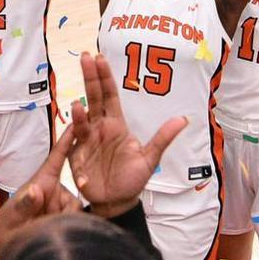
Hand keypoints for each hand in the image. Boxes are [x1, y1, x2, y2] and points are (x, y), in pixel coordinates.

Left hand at [0, 116, 84, 246]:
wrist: (4, 247)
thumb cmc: (5, 226)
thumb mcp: (13, 216)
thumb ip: (25, 204)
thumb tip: (35, 190)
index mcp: (42, 180)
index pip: (58, 157)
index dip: (68, 140)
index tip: (80, 122)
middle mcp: (55, 190)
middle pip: (75, 191)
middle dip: (67, 210)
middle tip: (48, 225)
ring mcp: (60, 204)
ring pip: (76, 209)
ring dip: (64, 223)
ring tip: (44, 232)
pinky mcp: (64, 218)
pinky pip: (75, 220)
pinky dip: (69, 229)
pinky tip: (57, 237)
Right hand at [66, 53, 185, 216]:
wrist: (118, 202)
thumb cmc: (132, 179)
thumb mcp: (150, 158)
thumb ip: (163, 138)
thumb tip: (184, 119)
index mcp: (116, 125)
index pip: (109, 96)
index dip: (104, 77)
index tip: (99, 57)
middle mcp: (99, 129)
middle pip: (93, 98)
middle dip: (89, 78)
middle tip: (85, 57)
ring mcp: (87, 142)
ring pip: (81, 122)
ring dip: (80, 114)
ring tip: (79, 106)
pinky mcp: (77, 158)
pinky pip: (74, 149)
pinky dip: (75, 144)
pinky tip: (76, 136)